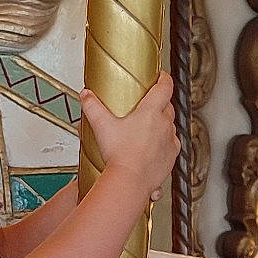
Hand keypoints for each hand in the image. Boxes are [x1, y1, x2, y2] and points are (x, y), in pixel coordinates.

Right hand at [83, 74, 178, 198]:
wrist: (130, 182)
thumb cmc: (119, 155)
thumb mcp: (102, 126)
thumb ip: (93, 107)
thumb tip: (86, 95)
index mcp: (151, 112)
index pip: (165, 87)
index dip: (163, 78)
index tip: (161, 76)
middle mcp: (165, 125)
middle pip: (167, 106)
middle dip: (160, 103)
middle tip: (147, 105)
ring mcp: (170, 141)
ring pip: (170, 126)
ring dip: (161, 125)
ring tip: (147, 128)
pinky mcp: (171, 158)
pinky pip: (170, 146)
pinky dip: (163, 144)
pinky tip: (151, 148)